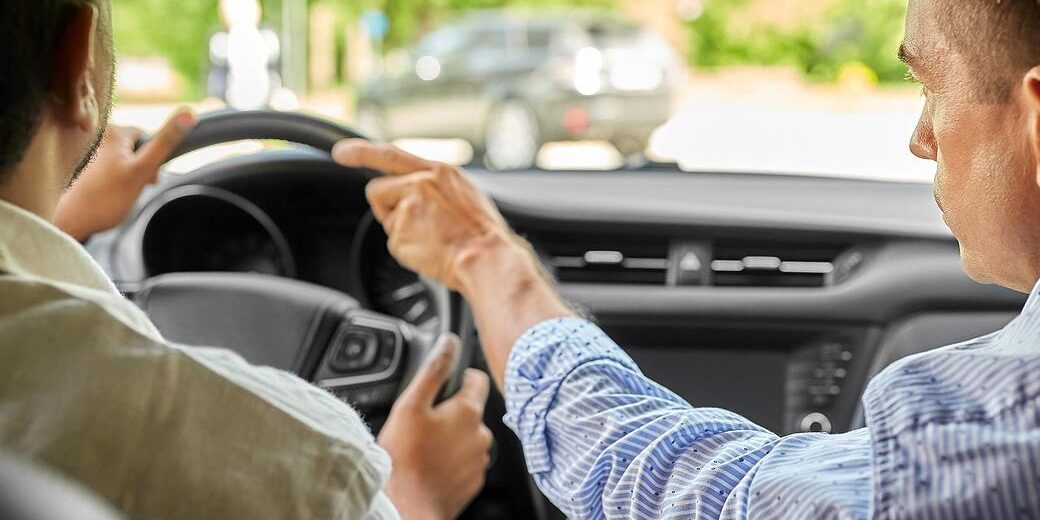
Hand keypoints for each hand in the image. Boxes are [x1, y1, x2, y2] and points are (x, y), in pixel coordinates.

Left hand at [55, 110, 195, 240]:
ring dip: (123, 176)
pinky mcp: (78, 165)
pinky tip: (102, 195)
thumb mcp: (142, 169)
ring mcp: (85, 151)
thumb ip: (165, 142)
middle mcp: (95, 135)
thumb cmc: (105, 198)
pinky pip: (102, 169)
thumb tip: (188, 113)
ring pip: (118, 160)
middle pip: (130, 148)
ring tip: (114, 194)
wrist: (69, 222)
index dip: (150, 160)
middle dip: (136, 169)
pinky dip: (106, 181)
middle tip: (130, 188)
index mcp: (112, 131)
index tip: (145, 178)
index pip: (145, 137)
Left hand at [332, 140, 525, 291]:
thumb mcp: (465, 193)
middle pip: (378, 189)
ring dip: (401, 229)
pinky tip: (430, 250)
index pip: (391, 154)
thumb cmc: (483, 233)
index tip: (341, 153)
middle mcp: (420, 183)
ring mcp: (409, 207)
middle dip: (386, 206)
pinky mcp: (401, 232)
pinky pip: (394, 242)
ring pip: (387, 218)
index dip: (361, 152)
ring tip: (432, 238)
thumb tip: (415, 190)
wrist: (488, 258)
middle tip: (412, 223)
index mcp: (439, 171)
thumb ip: (436, 186)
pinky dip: (407, 249)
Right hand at [379, 335, 492, 519]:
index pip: (476, 379)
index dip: (457, 378)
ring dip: (451, 437)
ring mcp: (479, 461)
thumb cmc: (405, 461)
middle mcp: (481, 435)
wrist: (408, 508)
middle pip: (470, 410)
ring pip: (467, 437)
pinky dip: (451, 460)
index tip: (439, 389)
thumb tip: (449, 342)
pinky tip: (430, 464)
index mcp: (469, 412)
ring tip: (425, 446)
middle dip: (450, 412)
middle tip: (423, 422)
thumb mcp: (411, 405)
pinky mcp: (473, 482)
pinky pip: (465, 461)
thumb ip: (434, 370)